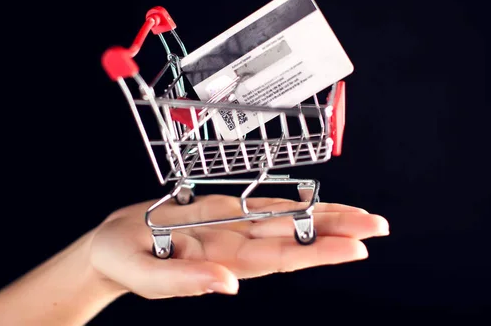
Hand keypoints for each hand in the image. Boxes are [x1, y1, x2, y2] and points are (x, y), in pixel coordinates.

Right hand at [89, 195, 388, 298]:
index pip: (280, 258)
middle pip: (294, 238)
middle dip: (336, 232)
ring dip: (324, 217)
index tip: (354, 248)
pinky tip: (318, 204)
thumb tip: (229, 286)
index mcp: (222, 262)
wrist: (113, 247)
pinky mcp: (223, 213)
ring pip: (286, 222)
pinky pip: (264, 208)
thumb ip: (186, 283)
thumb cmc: (126, 261)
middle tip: (377, 227)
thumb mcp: (148, 276)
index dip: (317, 251)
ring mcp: (233, 229)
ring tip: (362, 216)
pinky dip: (294, 204)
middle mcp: (236, 246)